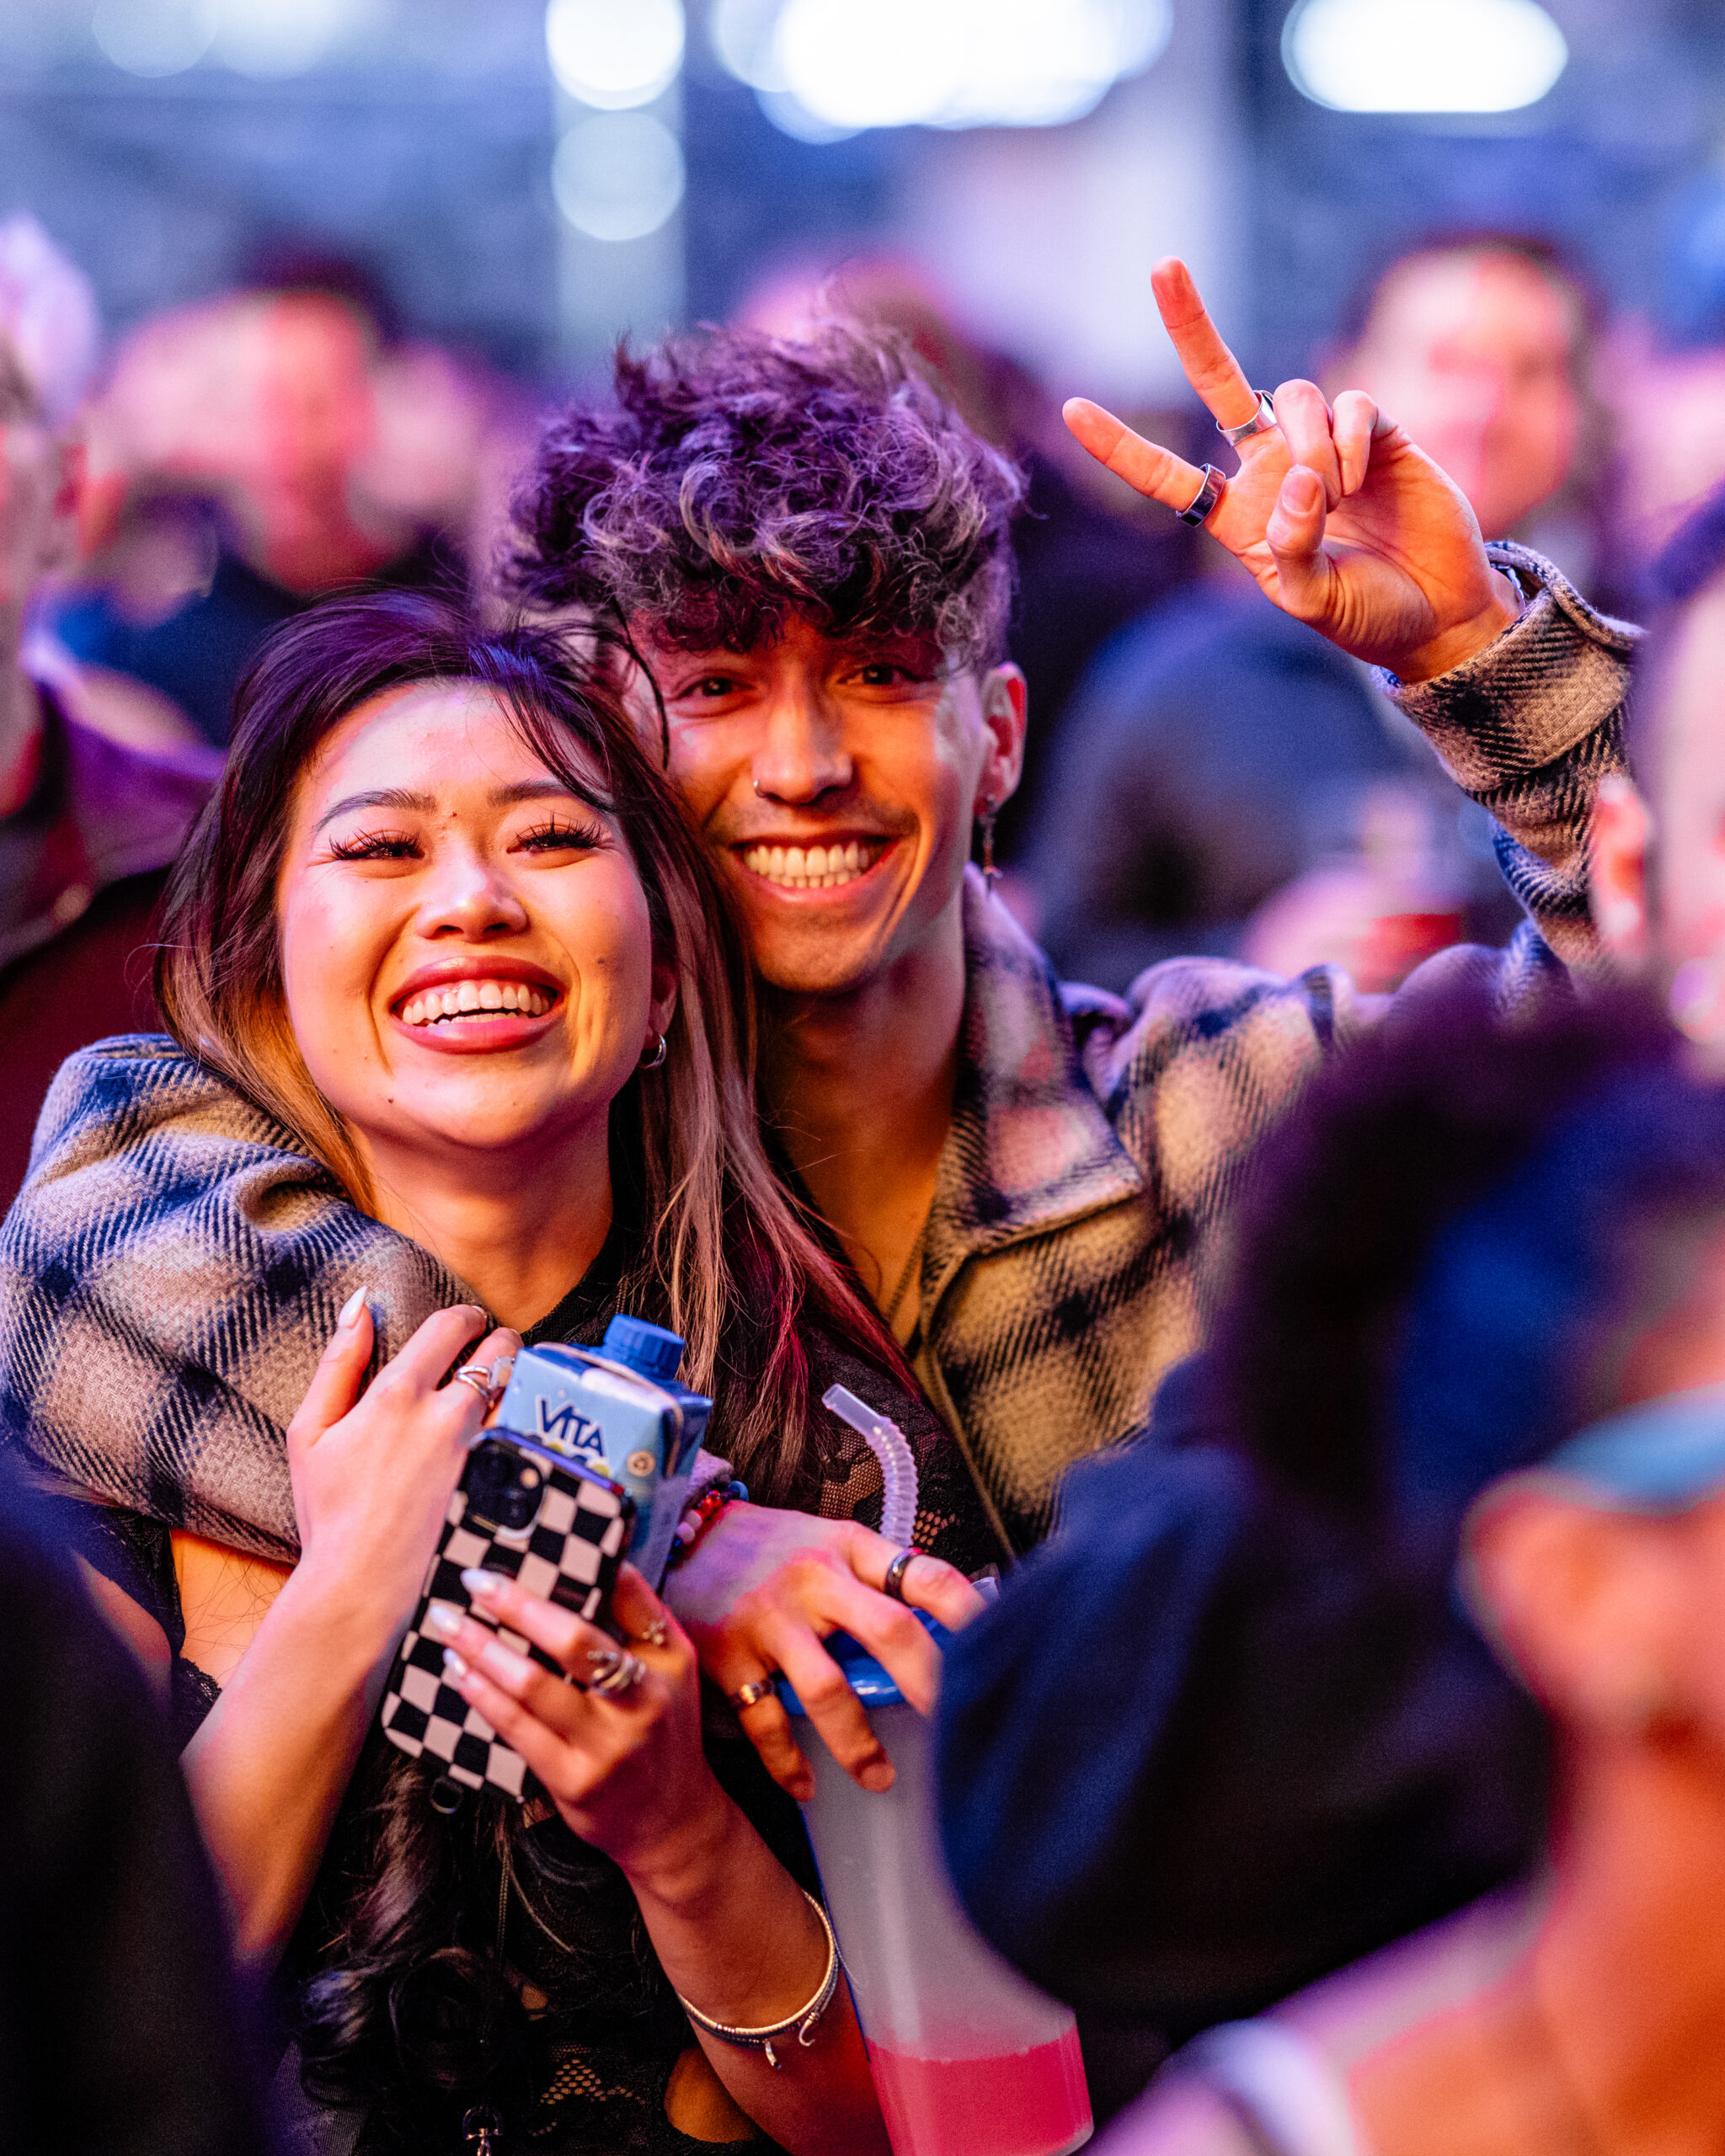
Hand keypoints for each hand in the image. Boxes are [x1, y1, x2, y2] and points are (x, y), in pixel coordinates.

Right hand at [285, 1296, 519, 1646]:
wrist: (361, 1588)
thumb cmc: (331, 1513)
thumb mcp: (311, 1433)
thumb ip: (338, 1362)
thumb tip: (359, 1303)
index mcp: (398, 1396)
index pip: (452, 1325)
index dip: (464, 1318)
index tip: (465, 1327)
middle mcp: (448, 1416)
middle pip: (503, 1347)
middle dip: (500, 1344)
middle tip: (493, 1358)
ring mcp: (485, 1452)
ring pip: (526, 1389)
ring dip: (520, 1384)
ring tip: (507, 1398)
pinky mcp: (508, 1485)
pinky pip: (536, 1436)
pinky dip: (532, 1428)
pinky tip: (519, 1438)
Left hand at [430, 1564, 724, 1880]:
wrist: (671, 1821)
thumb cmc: (663, 1731)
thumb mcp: (673, 1669)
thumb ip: (642, 1616)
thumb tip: (604, 1560)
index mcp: (668, 1664)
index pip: (627, 1602)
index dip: (583, 1569)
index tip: (536, 1549)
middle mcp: (642, 1702)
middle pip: (573, 1642)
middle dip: (517, 1606)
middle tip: (475, 1582)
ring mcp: (607, 1747)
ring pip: (533, 1687)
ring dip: (483, 1650)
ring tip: (450, 1625)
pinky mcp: (573, 1781)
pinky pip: (517, 1729)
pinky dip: (483, 1696)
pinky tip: (461, 1674)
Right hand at [665, 1505, 986, 1800]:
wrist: (679, 1533)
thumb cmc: (769, 1546)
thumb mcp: (826, 1540)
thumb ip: (876, 1578)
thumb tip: (945, 1626)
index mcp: (848, 1547)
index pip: (924, 1576)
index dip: (969, 1615)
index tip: (1003, 1650)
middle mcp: (814, 1578)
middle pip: (889, 1632)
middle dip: (930, 1687)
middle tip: (958, 1732)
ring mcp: (769, 1616)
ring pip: (828, 1689)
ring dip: (858, 1744)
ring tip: (880, 1777)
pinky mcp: (725, 1651)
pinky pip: (764, 1719)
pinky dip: (787, 1761)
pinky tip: (806, 1785)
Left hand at [1064, 258, 1521, 682]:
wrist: (1438, 612)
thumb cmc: (1366, 615)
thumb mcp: (1312, 602)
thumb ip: (1292, 549)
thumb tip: (1296, 480)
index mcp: (1237, 519)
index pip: (1166, 478)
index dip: (1121, 448)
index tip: (1071, 411)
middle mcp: (1269, 471)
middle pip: (1219, 386)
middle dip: (1191, 327)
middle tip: (1163, 265)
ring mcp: (1319, 445)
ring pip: (1293, 397)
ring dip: (1311, 447)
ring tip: (1337, 497)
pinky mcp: (1374, 429)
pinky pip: (1347, 403)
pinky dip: (1350, 441)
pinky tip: (1366, 479)